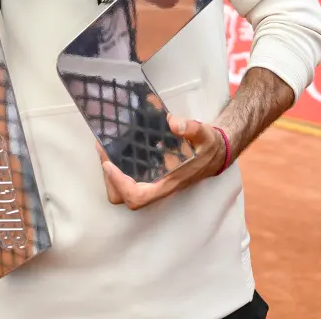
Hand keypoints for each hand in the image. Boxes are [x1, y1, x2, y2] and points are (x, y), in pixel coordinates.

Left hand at [97, 114, 226, 210]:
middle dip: (110, 180)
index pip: (138, 196)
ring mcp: (154, 183)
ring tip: (106, 149)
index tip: (109, 163)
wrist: (215, 152)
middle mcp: (158, 187)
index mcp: (169, 183)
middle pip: (126, 198)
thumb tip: (173, 123)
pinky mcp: (152, 175)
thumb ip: (191, 128)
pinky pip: (129, 179)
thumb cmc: (209, 146)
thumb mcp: (205, 135)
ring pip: (125, 191)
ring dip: (111, 174)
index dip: (120, 184)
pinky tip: (117, 148)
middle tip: (104, 154)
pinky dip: (118, 167)